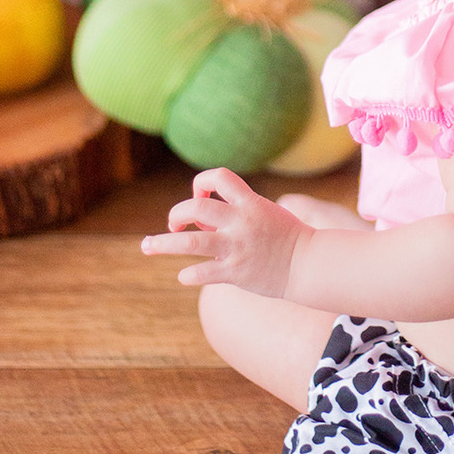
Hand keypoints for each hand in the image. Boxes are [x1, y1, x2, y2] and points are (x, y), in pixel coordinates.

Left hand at [140, 166, 309, 297]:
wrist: (308, 264)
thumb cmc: (285, 237)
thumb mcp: (264, 212)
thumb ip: (234, 212)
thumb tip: (200, 219)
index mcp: (250, 203)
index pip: (219, 177)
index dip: (201, 181)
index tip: (198, 195)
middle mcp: (241, 222)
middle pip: (197, 206)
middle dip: (176, 213)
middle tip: (173, 224)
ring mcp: (236, 248)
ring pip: (191, 240)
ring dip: (163, 243)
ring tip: (146, 246)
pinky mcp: (235, 272)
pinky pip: (202, 273)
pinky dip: (189, 274)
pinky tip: (185, 276)